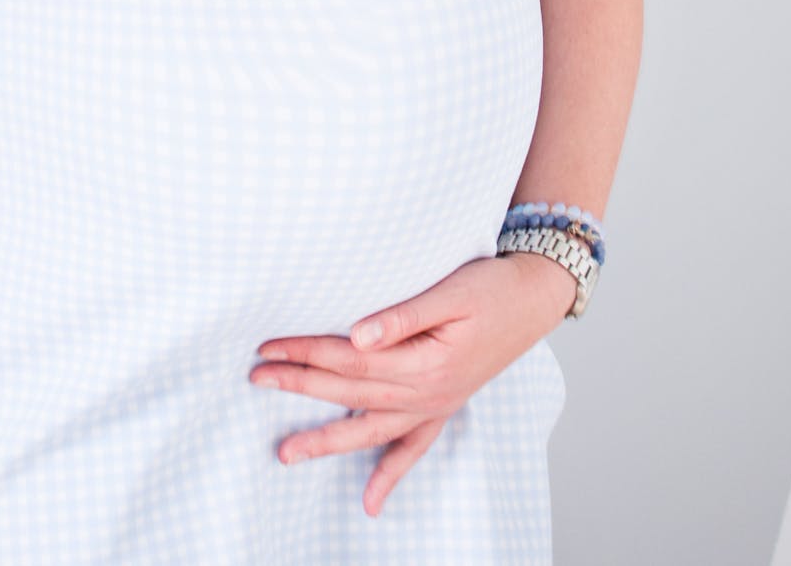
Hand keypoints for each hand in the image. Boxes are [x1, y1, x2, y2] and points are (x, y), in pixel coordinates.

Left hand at [248, 252, 576, 516]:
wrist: (534, 299)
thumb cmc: (492, 288)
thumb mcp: (451, 293)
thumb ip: (403, 317)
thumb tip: (357, 334)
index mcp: (424, 363)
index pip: (349, 359)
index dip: (305, 351)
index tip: (268, 347)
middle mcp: (428, 393)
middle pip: (350, 392)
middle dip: (300, 386)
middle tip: (256, 378)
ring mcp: (436, 405)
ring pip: (371, 430)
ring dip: (327, 441)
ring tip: (286, 454)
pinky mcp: (443, 407)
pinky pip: (413, 449)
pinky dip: (391, 475)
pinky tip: (371, 502)